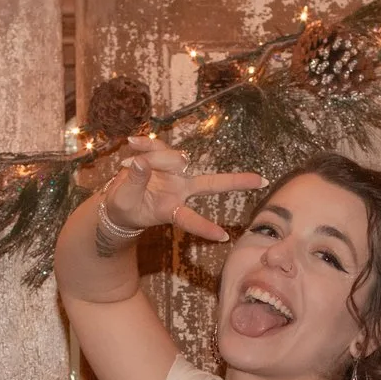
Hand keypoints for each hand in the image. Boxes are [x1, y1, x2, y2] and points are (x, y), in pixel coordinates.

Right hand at [102, 135, 264, 244]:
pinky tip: (131, 141)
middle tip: (262, 181)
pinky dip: (144, 144)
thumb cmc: (123, 208)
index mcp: (170, 209)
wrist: (118, 201)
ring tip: (126, 163)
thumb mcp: (123, 201)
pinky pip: (157, 146)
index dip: (204, 228)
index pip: (190, 220)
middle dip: (236, 182)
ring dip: (152, 157)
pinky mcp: (163, 159)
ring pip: (175, 159)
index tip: (223, 237)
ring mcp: (174, 175)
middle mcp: (179, 191)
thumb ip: (134, 182)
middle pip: (211, 185)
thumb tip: (142, 163)